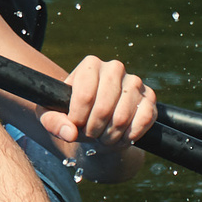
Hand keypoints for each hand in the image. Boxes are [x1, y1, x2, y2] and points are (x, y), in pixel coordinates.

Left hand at [40, 54, 155, 152]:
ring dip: (110, 136)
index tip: (74, 126)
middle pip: (103, 108)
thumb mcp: (52, 116)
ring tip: (103, 137)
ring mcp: (135, 82)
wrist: (96, 122)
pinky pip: (143, 120)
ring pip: (121, 118)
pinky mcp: (149, 97)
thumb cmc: (71, 115)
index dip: (77, 119)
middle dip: (93, 130)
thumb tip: (70, 132)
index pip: (84, 96)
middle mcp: (114, 68)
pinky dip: (129, 136)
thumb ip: (53, 122)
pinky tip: (121, 136)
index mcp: (90, 65)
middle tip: (89, 134)